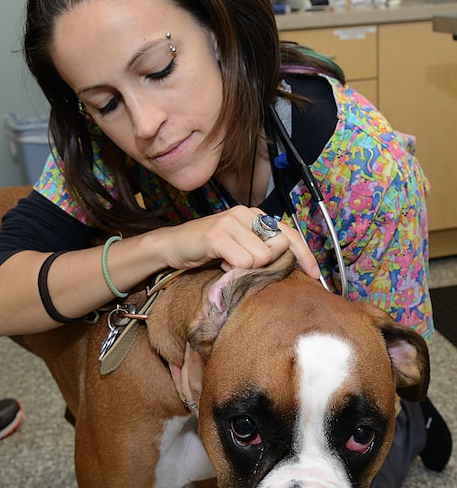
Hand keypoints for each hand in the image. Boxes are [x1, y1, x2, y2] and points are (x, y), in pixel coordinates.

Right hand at [160, 206, 320, 280]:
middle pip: (279, 246)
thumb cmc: (208, 250)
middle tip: (246, 267)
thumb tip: (289, 261)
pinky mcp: (217, 235)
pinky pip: (243, 261)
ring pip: (262, 257)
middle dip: (269, 264)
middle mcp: (245, 214)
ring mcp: (231, 222)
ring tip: (228, 263)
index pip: (289, 233)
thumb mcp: (240, 248)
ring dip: (246, 268)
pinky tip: (221, 263)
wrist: (172, 246)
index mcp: (254, 215)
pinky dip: (234, 269)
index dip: (304, 254)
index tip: (314, 274)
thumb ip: (262, 250)